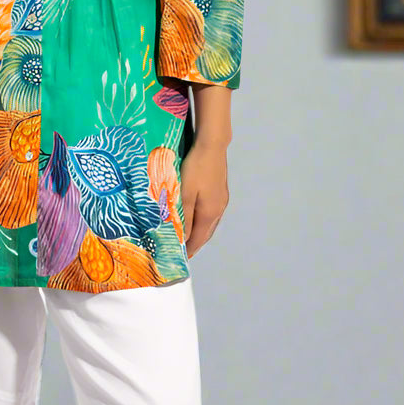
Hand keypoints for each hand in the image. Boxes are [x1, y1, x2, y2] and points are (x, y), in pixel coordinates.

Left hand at [180, 138, 228, 258]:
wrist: (212, 145)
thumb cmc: (195, 169)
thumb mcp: (185, 194)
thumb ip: (184, 217)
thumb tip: (183, 238)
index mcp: (210, 213)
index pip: (198, 239)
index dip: (190, 249)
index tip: (181, 259)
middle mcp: (219, 209)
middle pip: (206, 233)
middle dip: (195, 243)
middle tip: (184, 251)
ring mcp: (222, 200)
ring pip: (210, 223)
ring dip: (200, 232)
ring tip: (189, 236)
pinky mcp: (221, 190)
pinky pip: (212, 213)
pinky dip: (203, 221)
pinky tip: (197, 216)